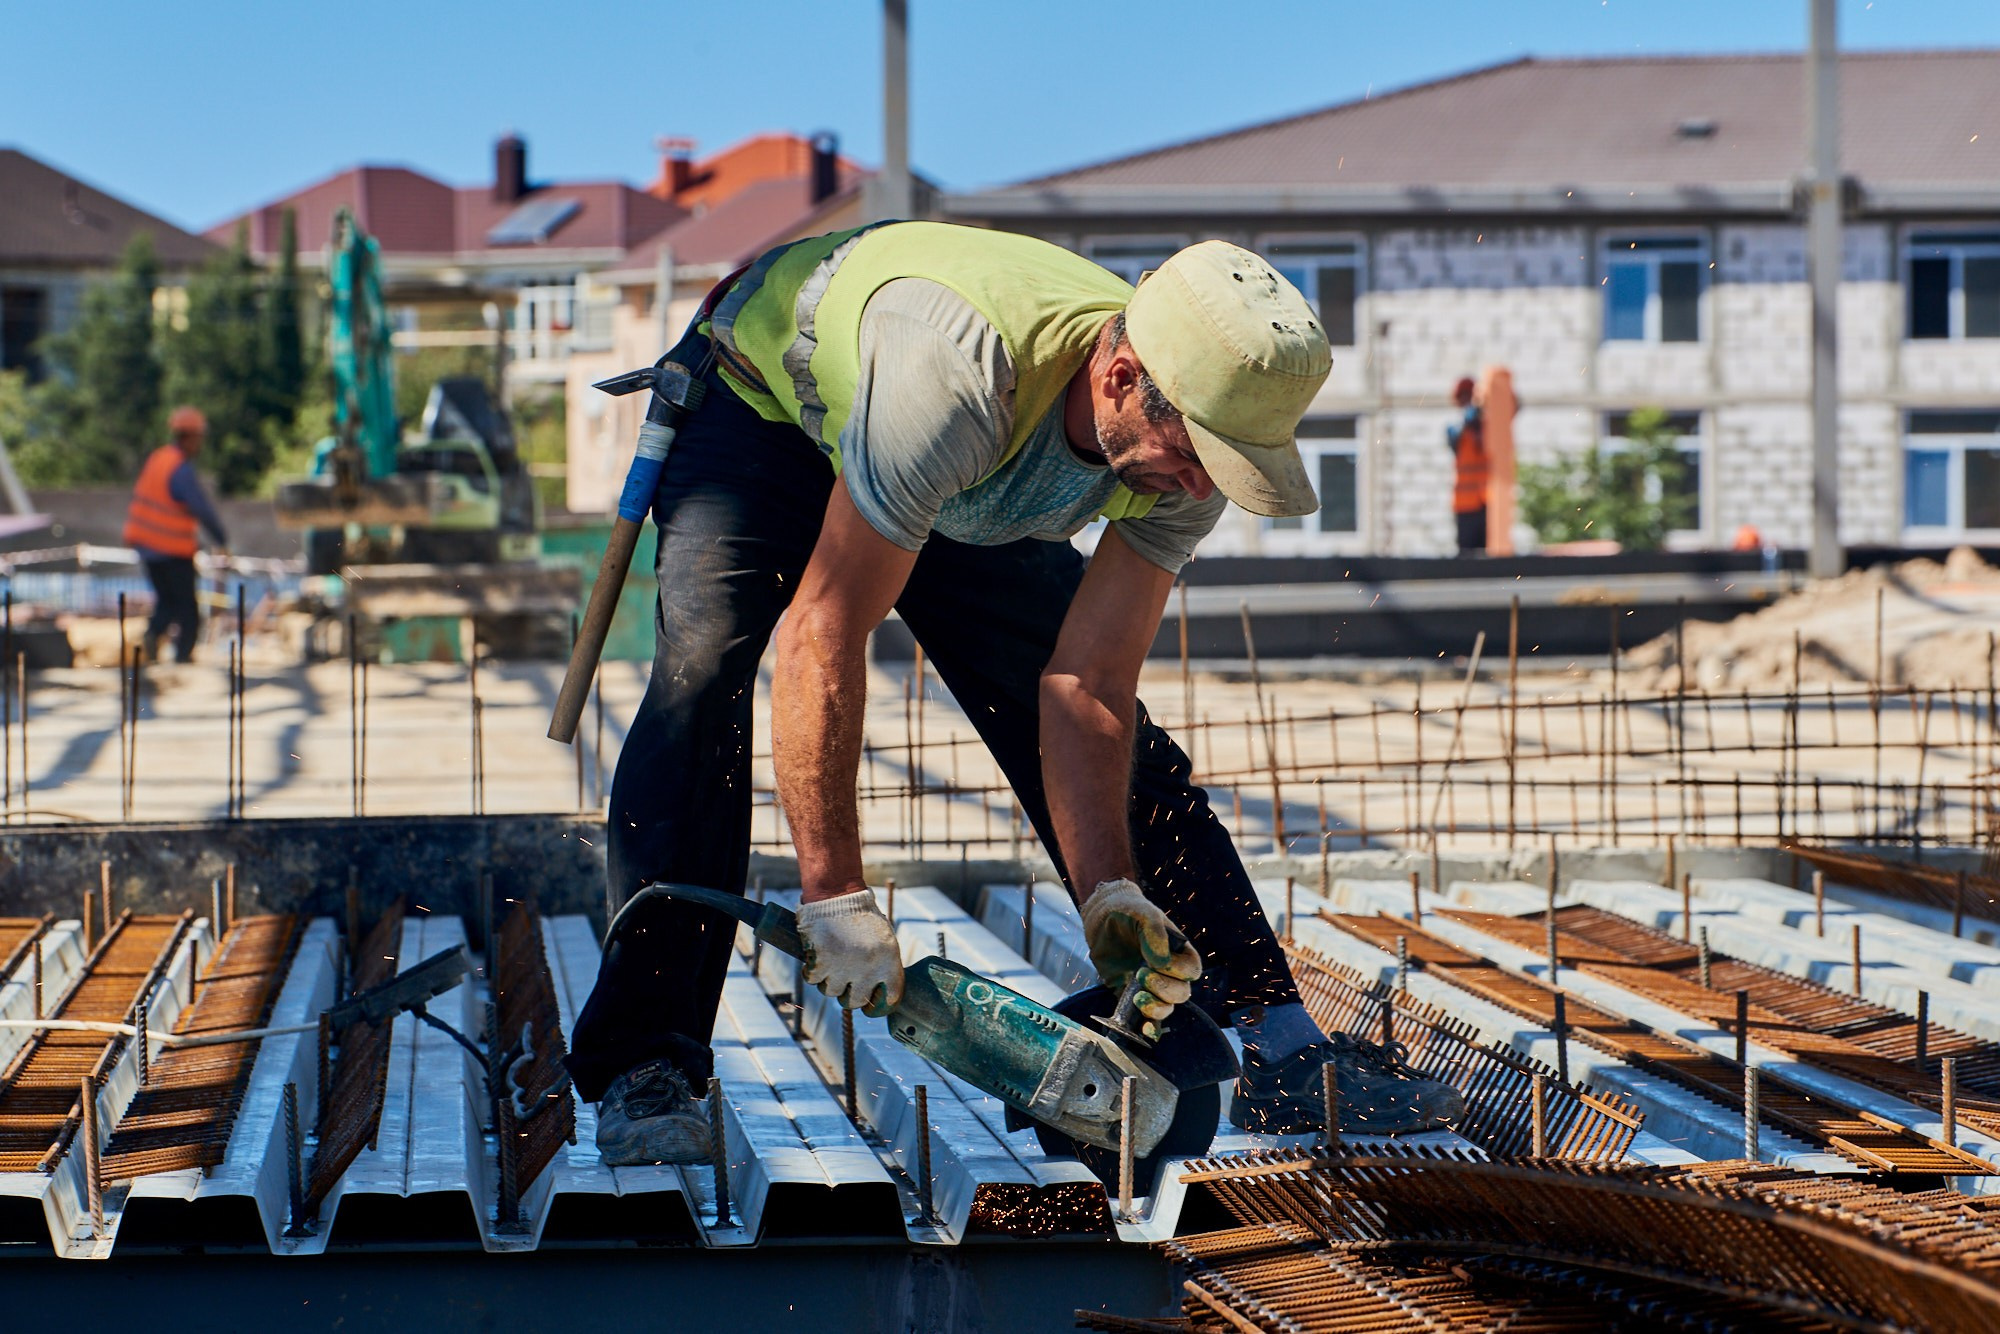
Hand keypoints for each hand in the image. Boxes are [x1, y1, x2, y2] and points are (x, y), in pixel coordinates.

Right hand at [796, 889, 903, 1012]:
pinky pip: (813, 980)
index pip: (889, 997)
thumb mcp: (883, 939)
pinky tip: (816, 959)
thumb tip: (881, 992)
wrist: (837, 894)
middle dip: (848, 994)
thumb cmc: (860, 916)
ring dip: (828, 981)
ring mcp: (843, 967)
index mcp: (888, 961)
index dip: (878, 1003)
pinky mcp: (821, 962)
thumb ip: (884, 966)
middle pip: (855, 1001)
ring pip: (831, 992)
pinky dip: (811, 971)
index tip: (870, 1002)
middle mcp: (868, 968)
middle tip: (844, 982)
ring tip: (829, 964)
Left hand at [1079, 879, 1202, 1023]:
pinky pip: (1145, 1018)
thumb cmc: (1129, 911)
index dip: (1177, 971)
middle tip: (1140, 975)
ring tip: (1137, 998)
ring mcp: (1152, 987)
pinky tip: (1143, 1030)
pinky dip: (1147, 1027)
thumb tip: (1161, 961)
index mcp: (1180, 952)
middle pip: (1181, 993)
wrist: (1103, 919)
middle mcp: (1170, 972)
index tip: (1155, 961)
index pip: (1191, 971)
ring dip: (1155, 1008)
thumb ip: (1154, 933)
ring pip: (1166, 1008)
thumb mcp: (1143, 913)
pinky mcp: (1132, 997)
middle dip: (1164, 990)